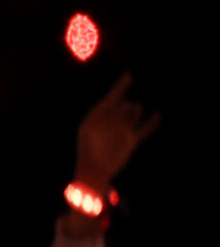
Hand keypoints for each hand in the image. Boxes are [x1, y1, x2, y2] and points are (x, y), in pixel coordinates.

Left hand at [74, 72, 159, 193]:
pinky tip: (157, 114)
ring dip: (134, 112)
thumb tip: (120, 106)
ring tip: (134, 109)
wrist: (94, 171)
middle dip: (125, 105)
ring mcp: (121, 131)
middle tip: (128, 107)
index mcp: (97, 116)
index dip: (119, 87)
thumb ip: (103, 116)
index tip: (129, 75)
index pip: (110, 98)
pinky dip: (150, 122)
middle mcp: (110, 122)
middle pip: (122, 106)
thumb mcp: (90, 130)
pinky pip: (143, 129)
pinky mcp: (130, 141)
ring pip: (132, 115)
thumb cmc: (88, 150)